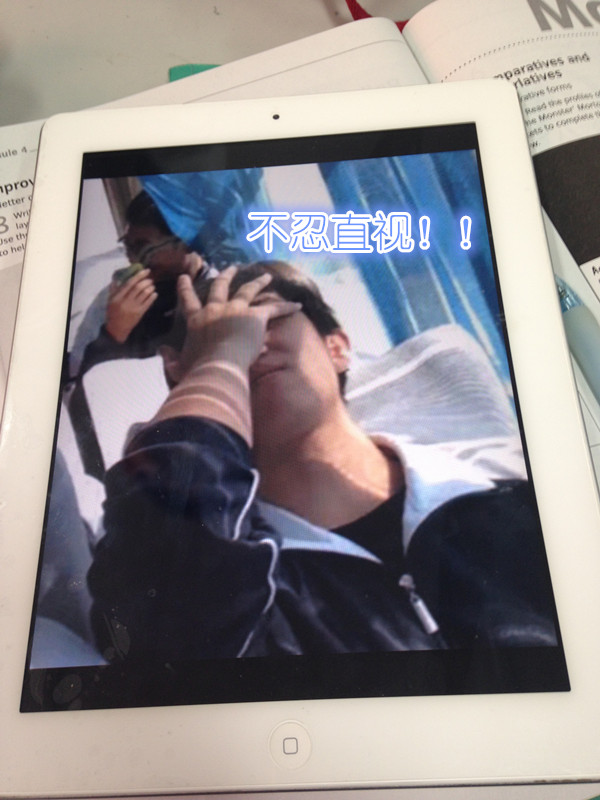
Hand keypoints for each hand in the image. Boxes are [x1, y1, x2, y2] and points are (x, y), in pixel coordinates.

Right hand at [105, 268, 156, 342]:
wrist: (117, 329)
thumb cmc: (113, 313)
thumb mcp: (110, 300)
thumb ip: (114, 289)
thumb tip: (117, 278)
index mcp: (118, 296)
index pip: (129, 283)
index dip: (138, 275)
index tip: (145, 271)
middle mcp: (126, 301)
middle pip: (138, 287)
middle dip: (146, 281)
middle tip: (150, 279)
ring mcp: (134, 307)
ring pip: (144, 294)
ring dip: (150, 288)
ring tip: (152, 285)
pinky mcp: (140, 313)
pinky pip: (148, 303)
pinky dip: (152, 297)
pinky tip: (155, 293)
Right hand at [162, 266, 299, 384]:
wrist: (218, 368)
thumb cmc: (197, 371)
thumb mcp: (178, 366)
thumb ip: (169, 359)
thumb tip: (162, 352)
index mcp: (196, 321)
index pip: (188, 301)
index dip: (185, 288)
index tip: (185, 277)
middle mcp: (215, 310)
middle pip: (220, 288)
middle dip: (225, 276)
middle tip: (230, 268)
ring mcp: (235, 310)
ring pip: (248, 290)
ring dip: (258, 283)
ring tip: (266, 277)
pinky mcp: (255, 316)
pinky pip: (274, 309)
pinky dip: (286, 307)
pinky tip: (297, 305)